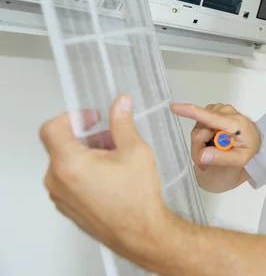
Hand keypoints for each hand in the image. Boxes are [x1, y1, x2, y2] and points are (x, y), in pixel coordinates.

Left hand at [39, 95, 170, 257]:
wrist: (141, 232)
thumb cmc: (137, 198)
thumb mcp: (135, 150)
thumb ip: (123, 123)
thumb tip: (120, 104)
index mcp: (69, 164)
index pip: (52, 128)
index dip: (72, 117)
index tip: (91, 119)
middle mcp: (58, 181)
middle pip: (62, 145)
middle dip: (88, 137)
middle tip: (112, 140)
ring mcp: (60, 196)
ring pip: (65, 163)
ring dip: (87, 154)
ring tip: (115, 160)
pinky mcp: (67, 206)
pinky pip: (68, 180)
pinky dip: (85, 171)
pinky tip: (110, 176)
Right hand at [170, 103, 260, 170]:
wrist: (254, 138)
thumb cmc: (249, 148)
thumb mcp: (240, 159)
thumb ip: (222, 159)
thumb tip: (202, 156)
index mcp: (234, 122)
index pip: (210, 117)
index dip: (191, 112)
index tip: (174, 107)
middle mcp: (225, 111)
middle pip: (200, 130)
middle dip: (199, 148)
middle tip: (204, 163)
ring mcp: (219, 109)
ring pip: (198, 128)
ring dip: (201, 144)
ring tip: (212, 153)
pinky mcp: (214, 110)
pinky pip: (200, 125)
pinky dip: (203, 136)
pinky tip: (212, 142)